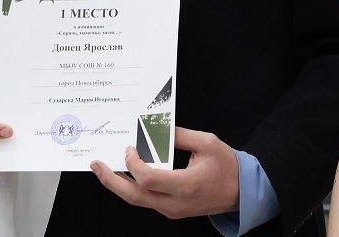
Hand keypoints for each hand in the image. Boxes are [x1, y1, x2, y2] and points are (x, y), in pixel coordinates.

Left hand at [90, 127, 239, 218]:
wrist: (242, 192)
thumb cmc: (227, 167)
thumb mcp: (207, 143)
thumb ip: (180, 135)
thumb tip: (155, 128)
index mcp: (186, 185)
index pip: (148, 180)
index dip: (133, 163)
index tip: (129, 148)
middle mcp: (176, 203)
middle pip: (134, 196)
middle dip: (111, 180)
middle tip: (96, 165)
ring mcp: (172, 210)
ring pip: (137, 201)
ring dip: (117, 184)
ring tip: (102, 169)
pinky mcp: (171, 210)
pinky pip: (146, 200)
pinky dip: (131, 187)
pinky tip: (123, 174)